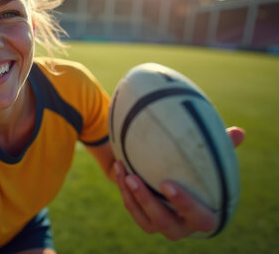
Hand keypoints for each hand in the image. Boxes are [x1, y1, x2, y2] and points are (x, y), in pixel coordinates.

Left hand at [115, 126, 244, 239]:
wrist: (172, 176)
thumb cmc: (196, 166)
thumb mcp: (209, 157)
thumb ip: (224, 147)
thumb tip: (238, 132)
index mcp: (206, 214)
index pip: (201, 218)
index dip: (185, 205)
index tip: (167, 184)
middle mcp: (185, 226)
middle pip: (167, 225)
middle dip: (149, 203)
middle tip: (135, 179)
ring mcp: (163, 225)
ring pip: (147, 221)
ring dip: (133, 198)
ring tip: (124, 172)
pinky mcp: (146, 220)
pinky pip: (132, 209)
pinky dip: (124, 190)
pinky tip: (119, 166)